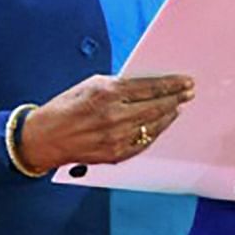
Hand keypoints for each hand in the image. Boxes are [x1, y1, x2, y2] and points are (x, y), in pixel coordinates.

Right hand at [19, 73, 194, 171]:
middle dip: (176, 97)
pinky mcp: (117, 154)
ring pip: (154, 124)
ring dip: (170, 114)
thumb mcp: (87, 86)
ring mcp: (117, 137)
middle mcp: (114, 116)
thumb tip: (143, 86)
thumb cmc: (63, 108)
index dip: (170, 84)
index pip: (148, 87)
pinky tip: (162, 123)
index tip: (185, 81)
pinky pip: (145, 141)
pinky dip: (156, 130)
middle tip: (189, 92)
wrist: (45, 138)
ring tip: (179, 106)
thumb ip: (116, 85)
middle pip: (156, 105)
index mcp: (106, 93)